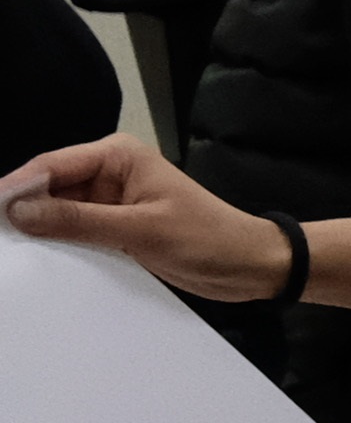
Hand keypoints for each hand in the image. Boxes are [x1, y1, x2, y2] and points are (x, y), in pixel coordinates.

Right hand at [4, 136, 287, 302]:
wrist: (253, 266)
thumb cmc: (210, 240)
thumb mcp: (140, 231)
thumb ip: (78, 221)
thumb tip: (19, 211)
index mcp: (116, 156)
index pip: (49, 166)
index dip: (14, 188)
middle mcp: (109, 172)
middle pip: (48, 189)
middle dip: (23, 211)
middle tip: (1, 241)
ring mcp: (112, 202)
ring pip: (58, 214)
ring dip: (41, 232)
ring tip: (15, 254)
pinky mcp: (117, 228)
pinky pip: (77, 234)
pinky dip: (62, 246)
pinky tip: (44, 263)